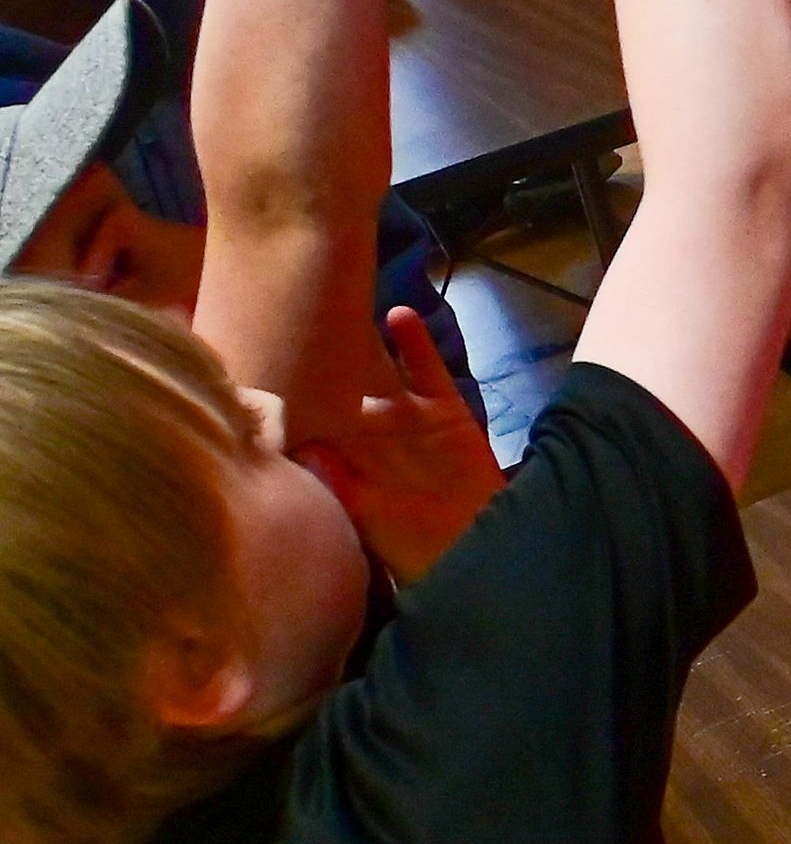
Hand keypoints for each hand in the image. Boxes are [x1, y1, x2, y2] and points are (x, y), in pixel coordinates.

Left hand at [292, 307, 502, 581]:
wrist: (478, 547)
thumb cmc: (410, 542)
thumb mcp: (363, 517)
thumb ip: (336, 482)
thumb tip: (303, 447)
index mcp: (338, 452)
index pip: (302, 408)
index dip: (283, 380)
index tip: (259, 346)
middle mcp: (365, 426)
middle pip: (334, 377)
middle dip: (316, 346)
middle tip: (294, 302)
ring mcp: (405, 414)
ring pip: (376, 365)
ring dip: (361, 336)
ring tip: (341, 297)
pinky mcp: (443, 408)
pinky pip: (426, 367)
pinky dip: (414, 341)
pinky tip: (398, 314)